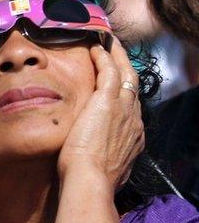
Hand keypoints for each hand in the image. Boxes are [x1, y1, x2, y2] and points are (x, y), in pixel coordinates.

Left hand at [57, 41, 144, 189]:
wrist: (90, 179)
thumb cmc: (88, 179)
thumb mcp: (103, 167)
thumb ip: (102, 158)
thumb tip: (92, 161)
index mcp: (133, 137)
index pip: (131, 108)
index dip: (124, 94)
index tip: (116, 85)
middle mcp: (134, 121)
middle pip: (133, 87)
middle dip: (126, 69)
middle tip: (117, 53)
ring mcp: (124, 109)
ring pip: (126, 75)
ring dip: (118, 57)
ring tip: (109, 43)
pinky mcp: (108, 101)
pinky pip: (110, 72)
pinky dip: (104, 58)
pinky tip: (95, 48)